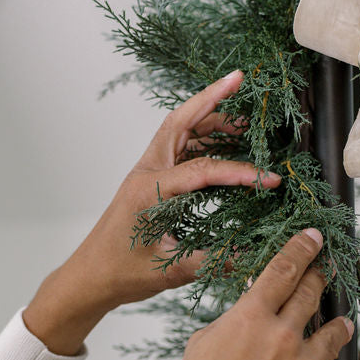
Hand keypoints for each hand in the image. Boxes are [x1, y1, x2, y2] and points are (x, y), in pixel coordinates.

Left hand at [24, 71, 280, 353]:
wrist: (89, 279)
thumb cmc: (120, 274)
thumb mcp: (170, 271)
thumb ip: (213, 261)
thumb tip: (253, 257)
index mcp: (149, 190)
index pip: (203, 169)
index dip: (240, 172)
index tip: (270, 179)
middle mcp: (146, 173)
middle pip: (180, 122)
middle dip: (210, 98)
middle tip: (239, 80)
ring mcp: (146, 174)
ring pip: (179, 131)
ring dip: (208, 118)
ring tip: (242, 118)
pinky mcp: (149, 182)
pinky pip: (178, 150)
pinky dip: (201, 139)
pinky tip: (224, 144)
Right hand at [144, 229, 353, 359]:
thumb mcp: (202, 347)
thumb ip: (232, 324)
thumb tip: (249, 318)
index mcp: (249, 319)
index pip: (283, 269)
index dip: (301, 247)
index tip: (314, 237)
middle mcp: (281, 338)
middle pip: (313, 292)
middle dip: (321, 276)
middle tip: (327, 269)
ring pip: (336, 332)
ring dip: (338, 324)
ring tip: (340, 323)